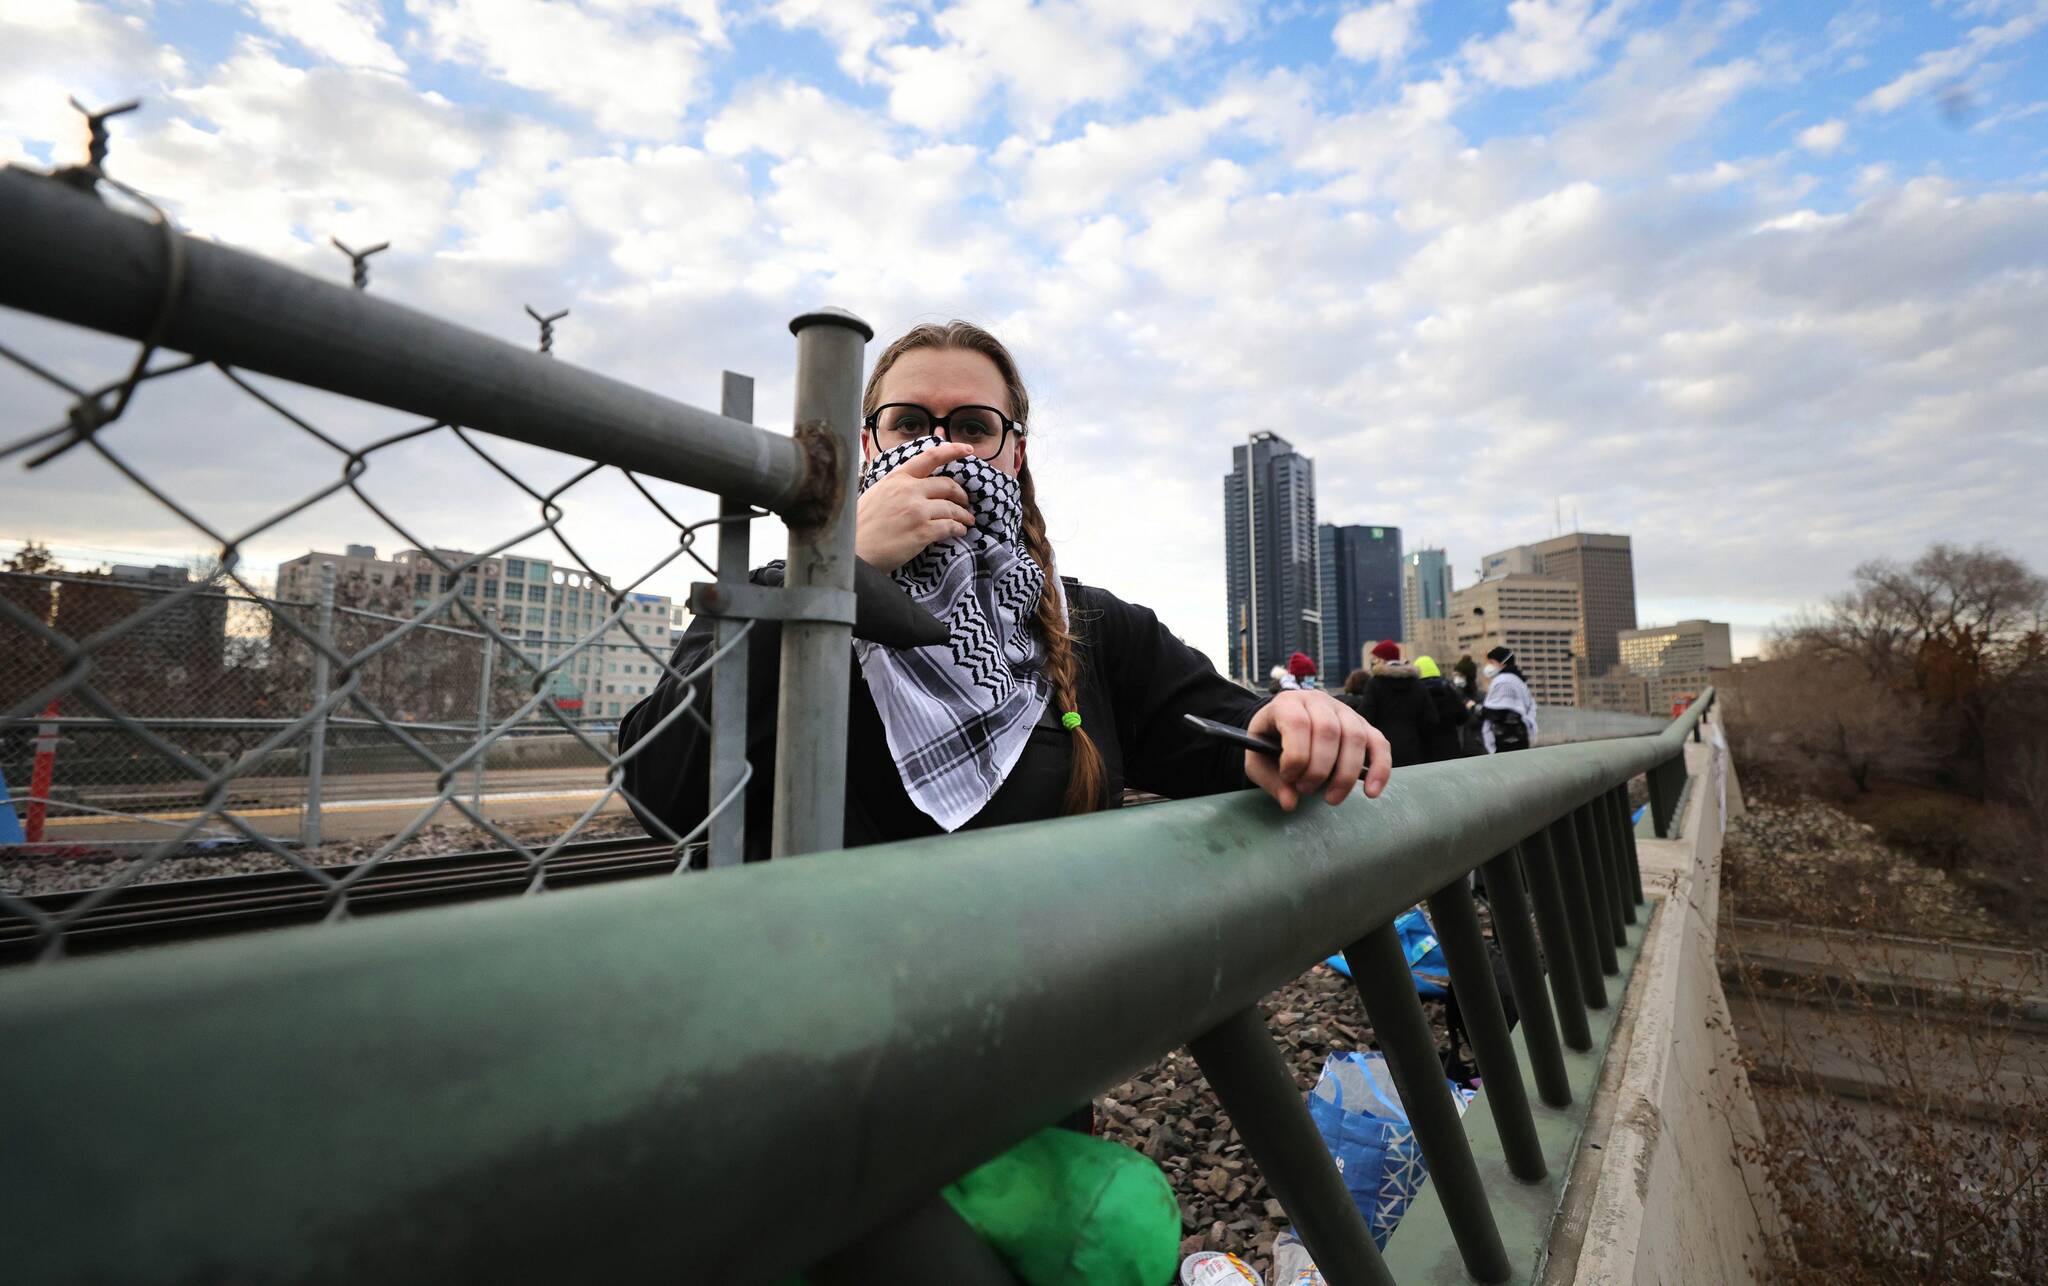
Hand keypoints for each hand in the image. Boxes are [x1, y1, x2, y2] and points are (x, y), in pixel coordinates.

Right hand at [855, 441, 976, 571]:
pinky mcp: (922, 532)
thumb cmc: (858, 524)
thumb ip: (896, 487)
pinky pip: (949, 527)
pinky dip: (958, 529)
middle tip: (965, 502)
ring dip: (963, 515)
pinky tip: (959, 531)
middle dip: (961, 494)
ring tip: (967, 520)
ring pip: (951, 508)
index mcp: (897, 478)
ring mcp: (917, 511)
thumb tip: (913, 485)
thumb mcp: (875, 494)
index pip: (930, 457)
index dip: (953, 451)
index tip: (968, 450)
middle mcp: (909, 490)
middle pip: (947, 485)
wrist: (852, 549)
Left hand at [1244, 690, 1391, 810]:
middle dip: (1319, 770)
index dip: (1296, 755)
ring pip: (1355, 737)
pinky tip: (1371, 792)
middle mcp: (1318, 700)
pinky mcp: (1363, 725)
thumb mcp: (1257, 760)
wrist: (1282, 726)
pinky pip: (1379, 743)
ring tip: (1330, 798)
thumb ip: (1270, 781)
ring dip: (1345, 775)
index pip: (1297, 723)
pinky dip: (1379, 768)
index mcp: (1286, 703)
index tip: (1288, 777)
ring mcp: (1344, 710)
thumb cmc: (1269, 742)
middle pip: (1328, 731)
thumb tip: (1290, 802)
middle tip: (1306, 790)